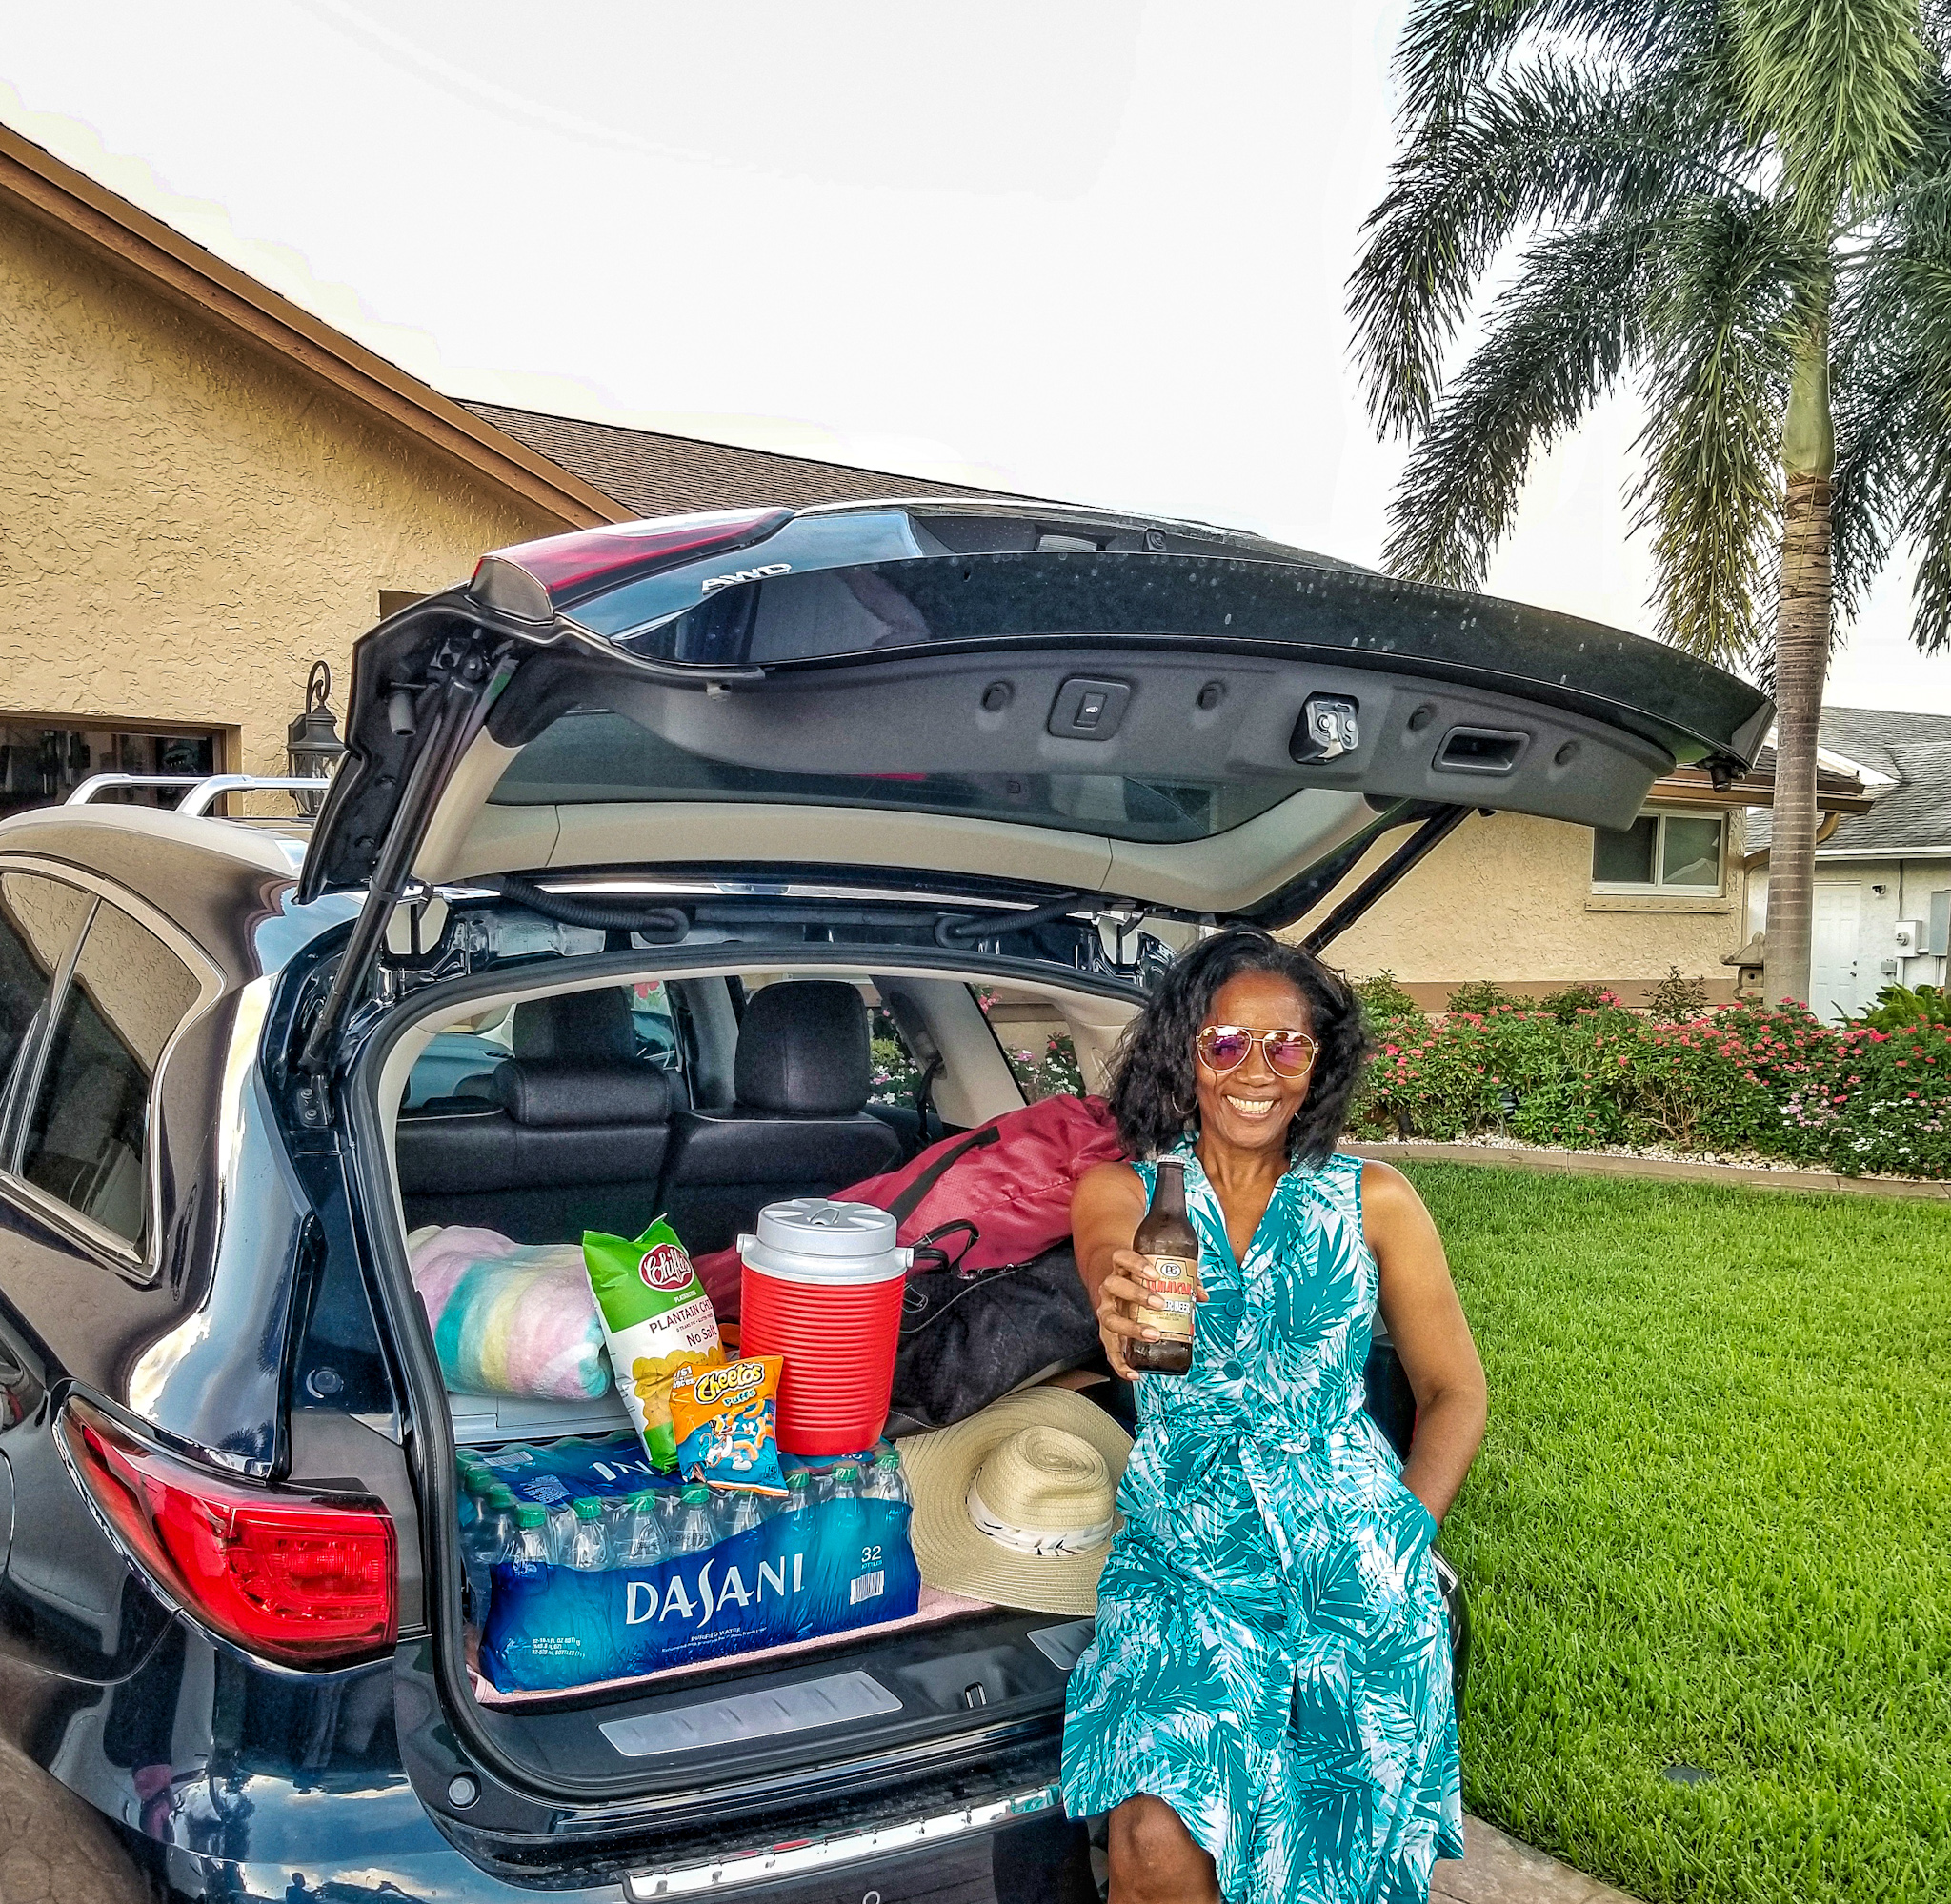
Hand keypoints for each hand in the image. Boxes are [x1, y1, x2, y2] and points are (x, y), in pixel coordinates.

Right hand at [1095, 1249, 1206, 1381]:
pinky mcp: (1107, 1333)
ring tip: (1153, 1334)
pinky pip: (1110, 1350)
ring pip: (1110, 1317)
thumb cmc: (1138, 1278)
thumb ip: (1180, 1279)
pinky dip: (1120, 1363)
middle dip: (1137, 1294)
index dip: (1136, 1264)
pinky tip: (1134, 1372)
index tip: (1155, 1273)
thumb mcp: (1156, 1271)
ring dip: (1131, 1327)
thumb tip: (1201, 1294)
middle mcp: (1110, 1288)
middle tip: (1159, 1303)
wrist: (1117, 1285)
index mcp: (1121, 1268)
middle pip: (1115, 1286)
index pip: (1121, 1258)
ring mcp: (1107, 1310)